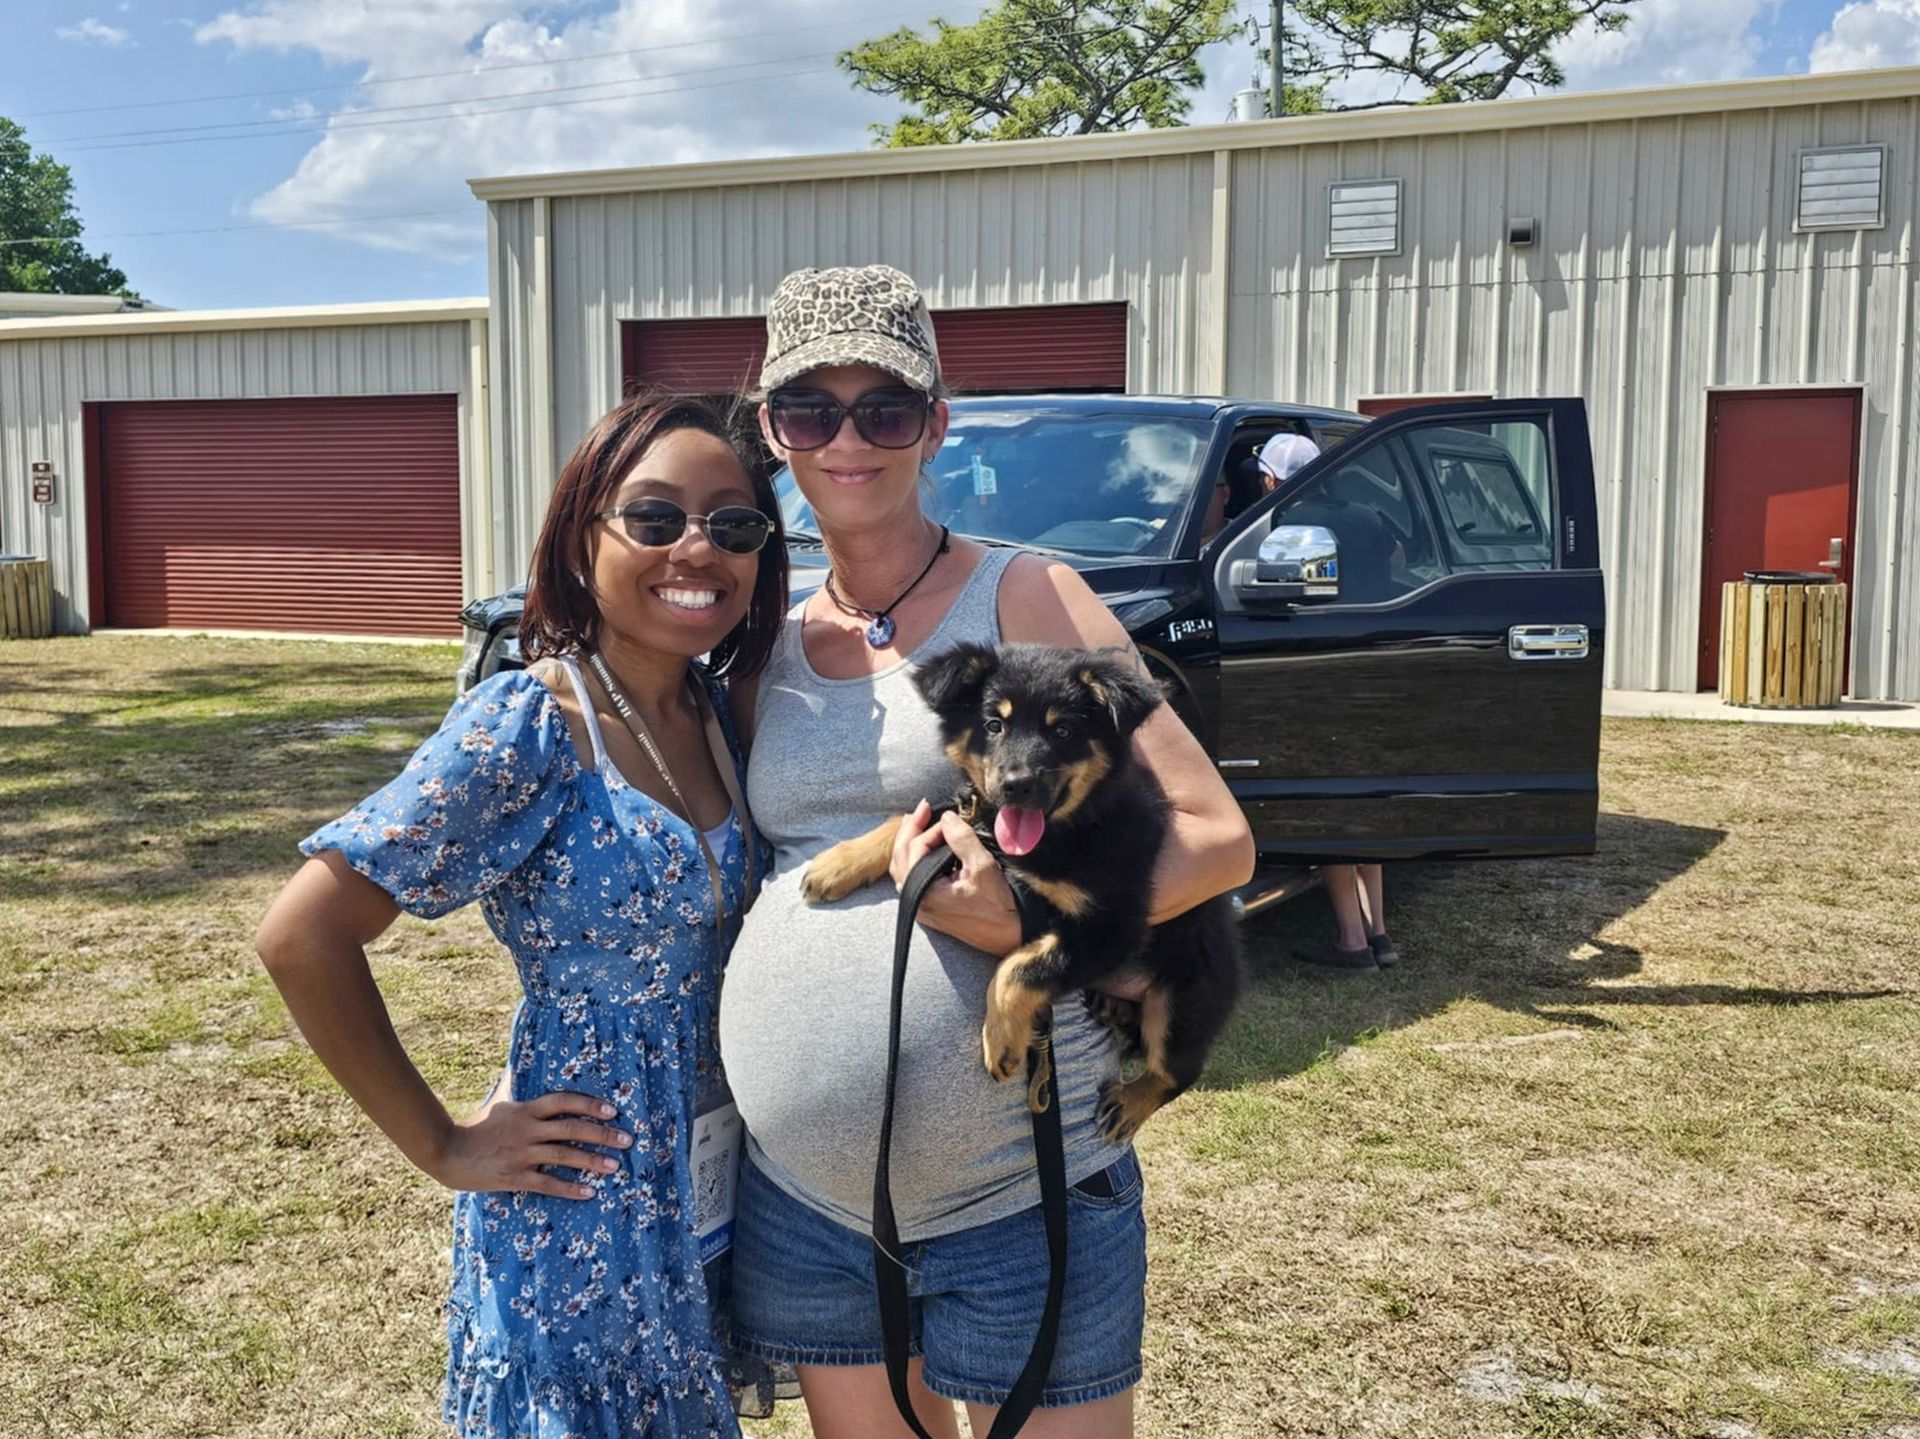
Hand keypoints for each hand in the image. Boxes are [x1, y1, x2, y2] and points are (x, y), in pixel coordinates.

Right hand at [427, 1090, 632, 1199]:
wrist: (446, 1152)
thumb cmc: (476, 1125)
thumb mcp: (500, 1101)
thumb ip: (518, 1085)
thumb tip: (526, 1060)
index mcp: (526, 1109)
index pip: (563, 1102)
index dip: (589, 1104)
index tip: (612, 1110)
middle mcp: (527, 1130)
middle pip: (571, 1129)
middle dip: (601, 1134)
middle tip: (627, 1139)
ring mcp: (521, 1154)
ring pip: (563, 1156)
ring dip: (592, 1161)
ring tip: (615, 1166)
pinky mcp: (514, 1177)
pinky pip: (547, 1184)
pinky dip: (570, 1188)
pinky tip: (589, 1192)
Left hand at [889, 800, 1020, 955]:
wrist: (1007, 934)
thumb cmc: (997, 905)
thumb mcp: (981, 866)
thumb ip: (961, 838)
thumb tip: (947, 817)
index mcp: (923, 892)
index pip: (916, 848)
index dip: (932, 828)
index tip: (950, 817)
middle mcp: (915, 901)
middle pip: (900, 856)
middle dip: (911, 829)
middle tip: (924, 808)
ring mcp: (920, 907)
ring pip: (902, 867)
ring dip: (910, 843)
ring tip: (919, 823)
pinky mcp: (928, 909)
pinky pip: (910, 878)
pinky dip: (914, 859)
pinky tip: (925, 848)